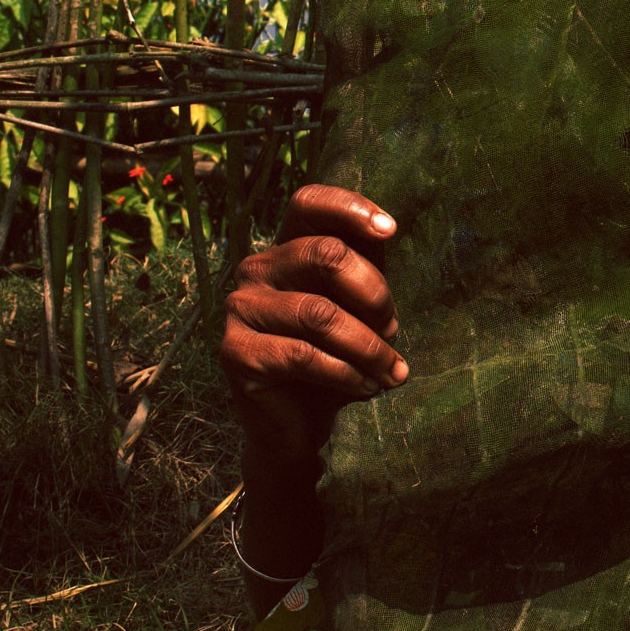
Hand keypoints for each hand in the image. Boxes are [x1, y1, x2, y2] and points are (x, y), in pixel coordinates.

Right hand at [220, 184, 406, 485]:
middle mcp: (255, 270)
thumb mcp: (356, 311)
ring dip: (369, 347)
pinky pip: (304, 356)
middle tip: (394, 331)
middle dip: (374, 294)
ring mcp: (239, 309)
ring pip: (320, 313)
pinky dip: (348, 374)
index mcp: (285, 249)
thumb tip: (384, 232)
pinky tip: (367, 388)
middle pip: (324, 253)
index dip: (349, 207)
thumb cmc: (333, 361)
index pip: (308, 202)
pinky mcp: (235, 353)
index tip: (391, 232)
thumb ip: (366, 270)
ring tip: (393, 373)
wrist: (296, 428)